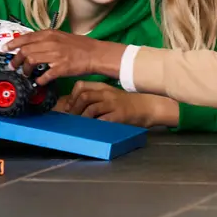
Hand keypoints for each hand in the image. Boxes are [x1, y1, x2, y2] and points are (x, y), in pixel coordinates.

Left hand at [7, 30, 124, 85]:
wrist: (95, 53)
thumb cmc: (80, 46)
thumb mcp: (61, 37)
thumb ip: (46, 40)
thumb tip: (31, 45)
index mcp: (50, 34)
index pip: (26, 37)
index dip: (13, 44)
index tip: (6, 49)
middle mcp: (51, 43)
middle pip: (25, 51)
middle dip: (16, 60)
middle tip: (13, 66)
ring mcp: (56, 55)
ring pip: (31, 61)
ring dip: (26, 70)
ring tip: (27, 74)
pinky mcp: (61, 68)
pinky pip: (45, 75)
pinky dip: (39, 80)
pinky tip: (39, 81)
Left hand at [54, 80, 179, 126]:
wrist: (148, 107)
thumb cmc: (128, 103)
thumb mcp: (111, 96)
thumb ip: (96, 98)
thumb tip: (74, 107)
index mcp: (103, 88)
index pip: (81, 86)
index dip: (71, 97)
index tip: (68, 107)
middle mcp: (107, 94)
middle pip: (83, 96)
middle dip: (73, 109)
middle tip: (70, 119)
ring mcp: (113, 104)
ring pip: (91, 108)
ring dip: (81, 118)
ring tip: (79, 126)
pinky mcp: (119, 116)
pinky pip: (102, 120)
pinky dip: (94, 126)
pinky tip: (91, 130)